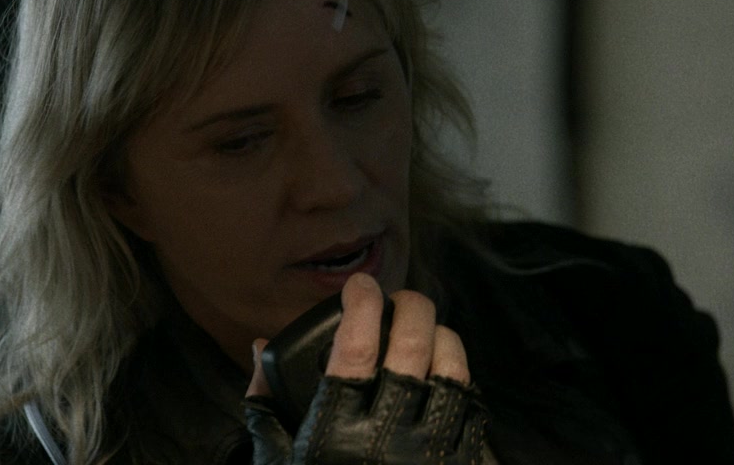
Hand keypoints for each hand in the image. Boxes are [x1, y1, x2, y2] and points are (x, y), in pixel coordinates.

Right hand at [244, 273, 490, 463]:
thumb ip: (265, 407)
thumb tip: (260, 348)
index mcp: (333, 438)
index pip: (353, 350)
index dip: (360, 305)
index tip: (359, 285)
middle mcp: (385, 445)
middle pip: (412, 349)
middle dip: (410, 308)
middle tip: (400, 298)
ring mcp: (429, 459)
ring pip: (453, 373)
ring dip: (444, 339)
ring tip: (429, 330)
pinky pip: (473, 412)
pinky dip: (463, 383)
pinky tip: (449, 375)